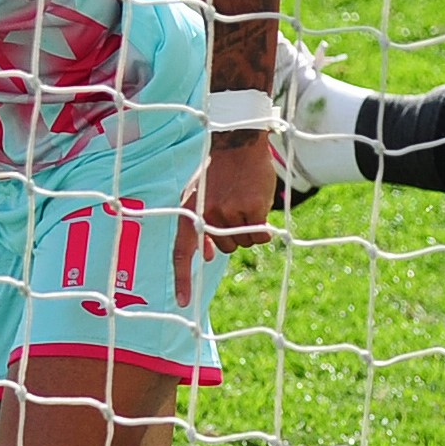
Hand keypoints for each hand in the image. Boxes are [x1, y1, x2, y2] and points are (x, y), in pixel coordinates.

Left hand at [172, 136, 275, 301]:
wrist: (237, 142)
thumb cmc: (219, 169)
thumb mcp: (198, 195)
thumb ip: (199, 224)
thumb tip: (209, 255)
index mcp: (189, 212)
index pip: (181, 252)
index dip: (182, 279)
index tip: (184, 303)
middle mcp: (206, 216)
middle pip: (226, 248)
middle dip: (234, 234)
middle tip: (236, 207)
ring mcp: (228, 213)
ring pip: (244, 242)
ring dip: (249, 228)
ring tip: (245, 199)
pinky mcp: (251, 210)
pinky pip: (260, 235)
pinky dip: (263, 225)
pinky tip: (258, 200)